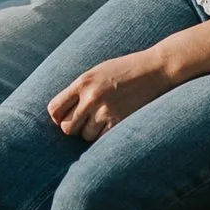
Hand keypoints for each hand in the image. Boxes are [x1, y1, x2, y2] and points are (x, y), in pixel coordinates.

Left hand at [47, 46, 176, 139]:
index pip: (54, 109)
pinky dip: (104, 135)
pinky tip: (112, 123)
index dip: (57, 117)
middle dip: (73, 127)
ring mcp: (106, 111)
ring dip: (90, 131)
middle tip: (84, 121)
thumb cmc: (124, 69)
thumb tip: (59, 113)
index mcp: (83, 82)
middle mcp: (91, 97)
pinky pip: (101, 139)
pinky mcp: (120, 122)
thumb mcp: (97, 72)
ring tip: (102, 118)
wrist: (154, 69)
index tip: (63, 117)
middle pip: (67, 127)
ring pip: (85, 135)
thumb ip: (79, 90)